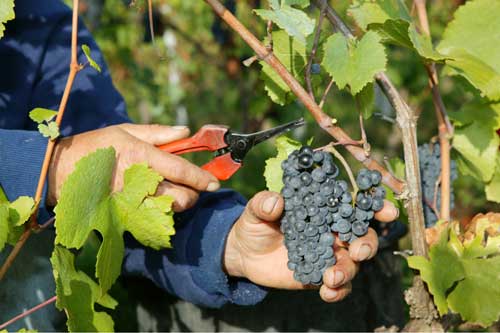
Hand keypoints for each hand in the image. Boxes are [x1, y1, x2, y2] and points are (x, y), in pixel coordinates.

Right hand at [48, 124, 219, 210]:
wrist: (59, 172)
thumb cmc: (94, 147)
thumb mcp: (124, 131)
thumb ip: (158, 133)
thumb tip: (185, 131)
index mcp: (140, 156)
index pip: (180, 170)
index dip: (201, 178)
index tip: (214, 182)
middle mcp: (138, 181)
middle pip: (180, 198)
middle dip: (192, 195)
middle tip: (191, 187)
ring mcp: (129, 203)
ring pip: (168, 212)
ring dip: (177, 205)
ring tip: (172, 193)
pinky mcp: (122, 217)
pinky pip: (150, 220)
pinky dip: (158, 214)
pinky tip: (154, 203)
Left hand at [223, 191, 398, 301]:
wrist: (245, 255)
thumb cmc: (255, 225)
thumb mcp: (255, 211)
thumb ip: (264, 204)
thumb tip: (276, 201)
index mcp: (323, 209)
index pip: (354, 205)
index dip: (374, 206)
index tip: (387, 211)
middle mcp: (333, 231)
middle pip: (363, 236)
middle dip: (368, 243)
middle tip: (358, 251)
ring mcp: (329, 255)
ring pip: (353, 264)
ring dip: (348, 271)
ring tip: (331, 278)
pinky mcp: (321, 276)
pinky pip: (339, 286)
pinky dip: (338, 291)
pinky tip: (327, 292)